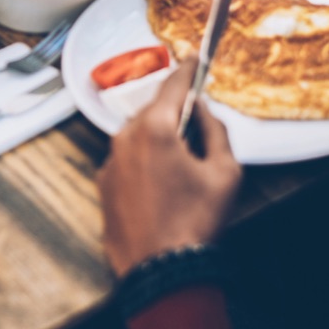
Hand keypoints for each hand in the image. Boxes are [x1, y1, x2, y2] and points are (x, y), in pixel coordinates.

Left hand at [97, 63, 241, 276]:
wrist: (162, 273)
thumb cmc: (195, 223)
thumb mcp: (225, 173)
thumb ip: (216, 131)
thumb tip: (204, 111)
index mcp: (154, 129)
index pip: (173, 85)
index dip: (188, 69)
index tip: (196, 56)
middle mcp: (124, 139)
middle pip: (155, 111)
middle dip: (176, 116)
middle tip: (201, 136)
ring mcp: (110, 162)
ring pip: (139, 136)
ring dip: (160, 142)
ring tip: (185, 173)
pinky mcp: (104, 185)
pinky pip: (128, 161)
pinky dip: (145, 164)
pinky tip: (165, 190)